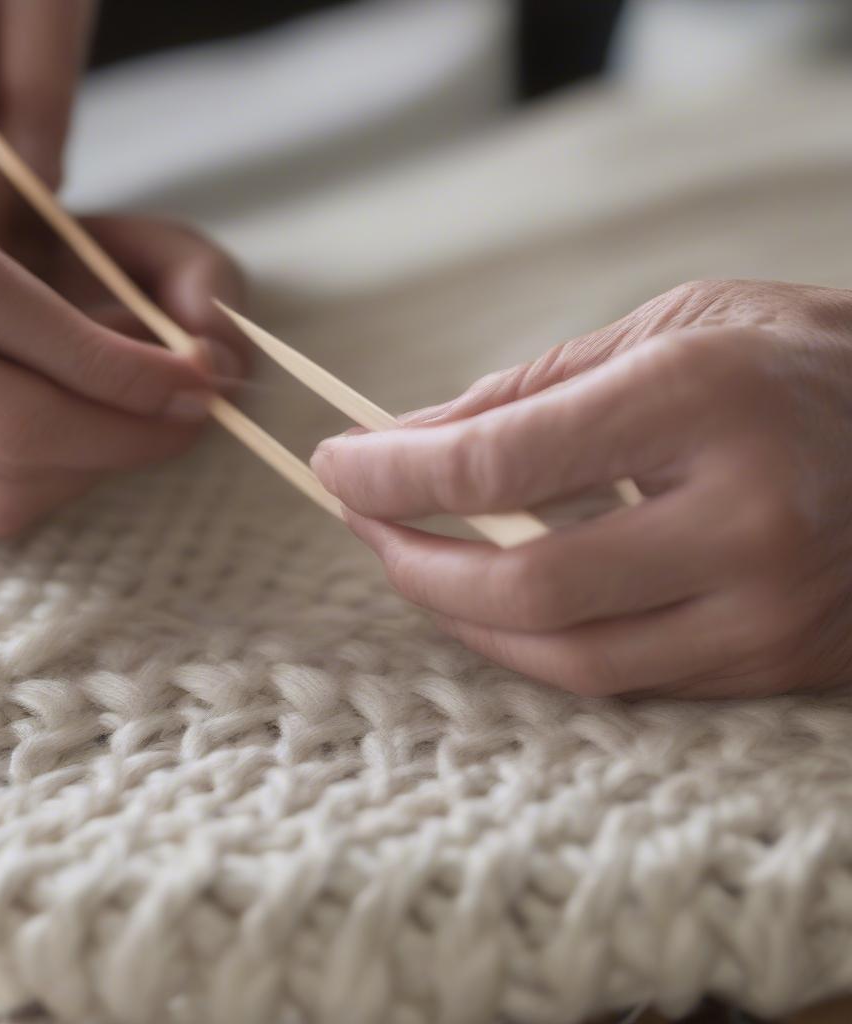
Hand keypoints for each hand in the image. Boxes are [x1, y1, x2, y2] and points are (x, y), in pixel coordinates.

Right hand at [0, 161, 248, 536]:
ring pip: (1, 474)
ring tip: (142, 427)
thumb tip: (222, 359)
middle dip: (122, 431)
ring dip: (103, 463)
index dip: (99, 351)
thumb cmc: (37, 264)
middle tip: (193, 421)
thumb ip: (187, 269)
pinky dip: (65, 487)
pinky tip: (83, 447)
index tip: (192, 377)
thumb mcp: (115, 233)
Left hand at [312, 280, 851, 698]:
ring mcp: (765, 607)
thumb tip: (412, 439)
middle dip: (413, 562)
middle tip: (364, 523)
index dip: (393, 473)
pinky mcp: (775, 663)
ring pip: (567, 655)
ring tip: (415, 565)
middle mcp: (741, 517)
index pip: (499, 461)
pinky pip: (624, 677)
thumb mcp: (676, 328)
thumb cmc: (805, 358)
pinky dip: (537, 645)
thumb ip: (539, 389)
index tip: (338, 464)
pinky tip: (499, 603)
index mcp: (703, 399)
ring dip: (464, 617)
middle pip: (524, 585)